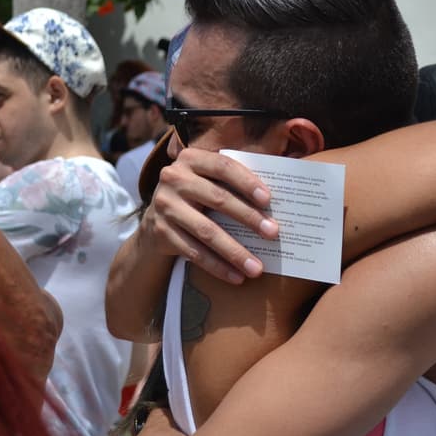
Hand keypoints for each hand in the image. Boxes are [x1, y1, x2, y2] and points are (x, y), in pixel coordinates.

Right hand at [140, 147, 277, 283]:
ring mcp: (165, 206)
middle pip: (218, 199)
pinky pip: (194, 252)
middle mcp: (174, 178)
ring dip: (235, 252)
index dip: (247, 182)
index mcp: (191, 159)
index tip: (268, 199)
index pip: (223, 166)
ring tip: (257, 267)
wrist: (156, 220)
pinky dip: (217, 266)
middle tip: (273, 233)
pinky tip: (236, 277)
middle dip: (249, 217)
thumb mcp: (208, 180)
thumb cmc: (197, 196)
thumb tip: (279, 197)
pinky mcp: (160, 232)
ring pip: (206, 231)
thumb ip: (234, 181)